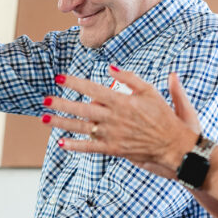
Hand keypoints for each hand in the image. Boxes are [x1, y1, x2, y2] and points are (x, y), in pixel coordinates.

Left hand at [42, 67, 199, 177]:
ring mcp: (111, 135)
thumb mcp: (150, 91)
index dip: (74, 83)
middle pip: (81, 109)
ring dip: (61, 123)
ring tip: (45, 118)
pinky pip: (90, 148)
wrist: (173, 144)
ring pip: (81, 128)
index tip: (59, 78)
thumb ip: (130, 78)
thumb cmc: (163, 115)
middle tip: (45, 99)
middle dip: (61, 103)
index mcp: (121, 101)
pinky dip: (75, 146)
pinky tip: (61, 143)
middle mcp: (113, 118)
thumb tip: (110, 68)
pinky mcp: (113, 149)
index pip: (92, 90)